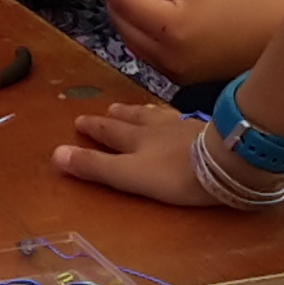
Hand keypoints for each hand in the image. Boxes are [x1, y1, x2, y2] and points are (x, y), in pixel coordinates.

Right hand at [51, 103, 217, 207]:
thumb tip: (55, 154)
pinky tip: (180, 119)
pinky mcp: (208, 132)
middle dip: (116, 117)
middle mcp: (157, 129)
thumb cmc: (175, 173)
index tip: (78, 121)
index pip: (108, 132)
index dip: (93, 128)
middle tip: (107, 109)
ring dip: (144, 113)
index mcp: (136, 140)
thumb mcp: (130, 175)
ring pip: (158, 117)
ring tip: (138, 109)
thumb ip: (96, 167)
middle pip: (133, 121)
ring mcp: (184, 128)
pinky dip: (174, 118)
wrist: (228, 160)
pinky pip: (183, 120)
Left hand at [90, 0, 283, 86]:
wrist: (282, 36)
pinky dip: (139, 28)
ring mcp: (170, 72)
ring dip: (124, 10)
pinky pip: (145, 50)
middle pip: (119, 19)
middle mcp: (162, 57)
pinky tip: (149, 10)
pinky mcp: (179, 77)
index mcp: (167, 29)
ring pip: (128, 36)